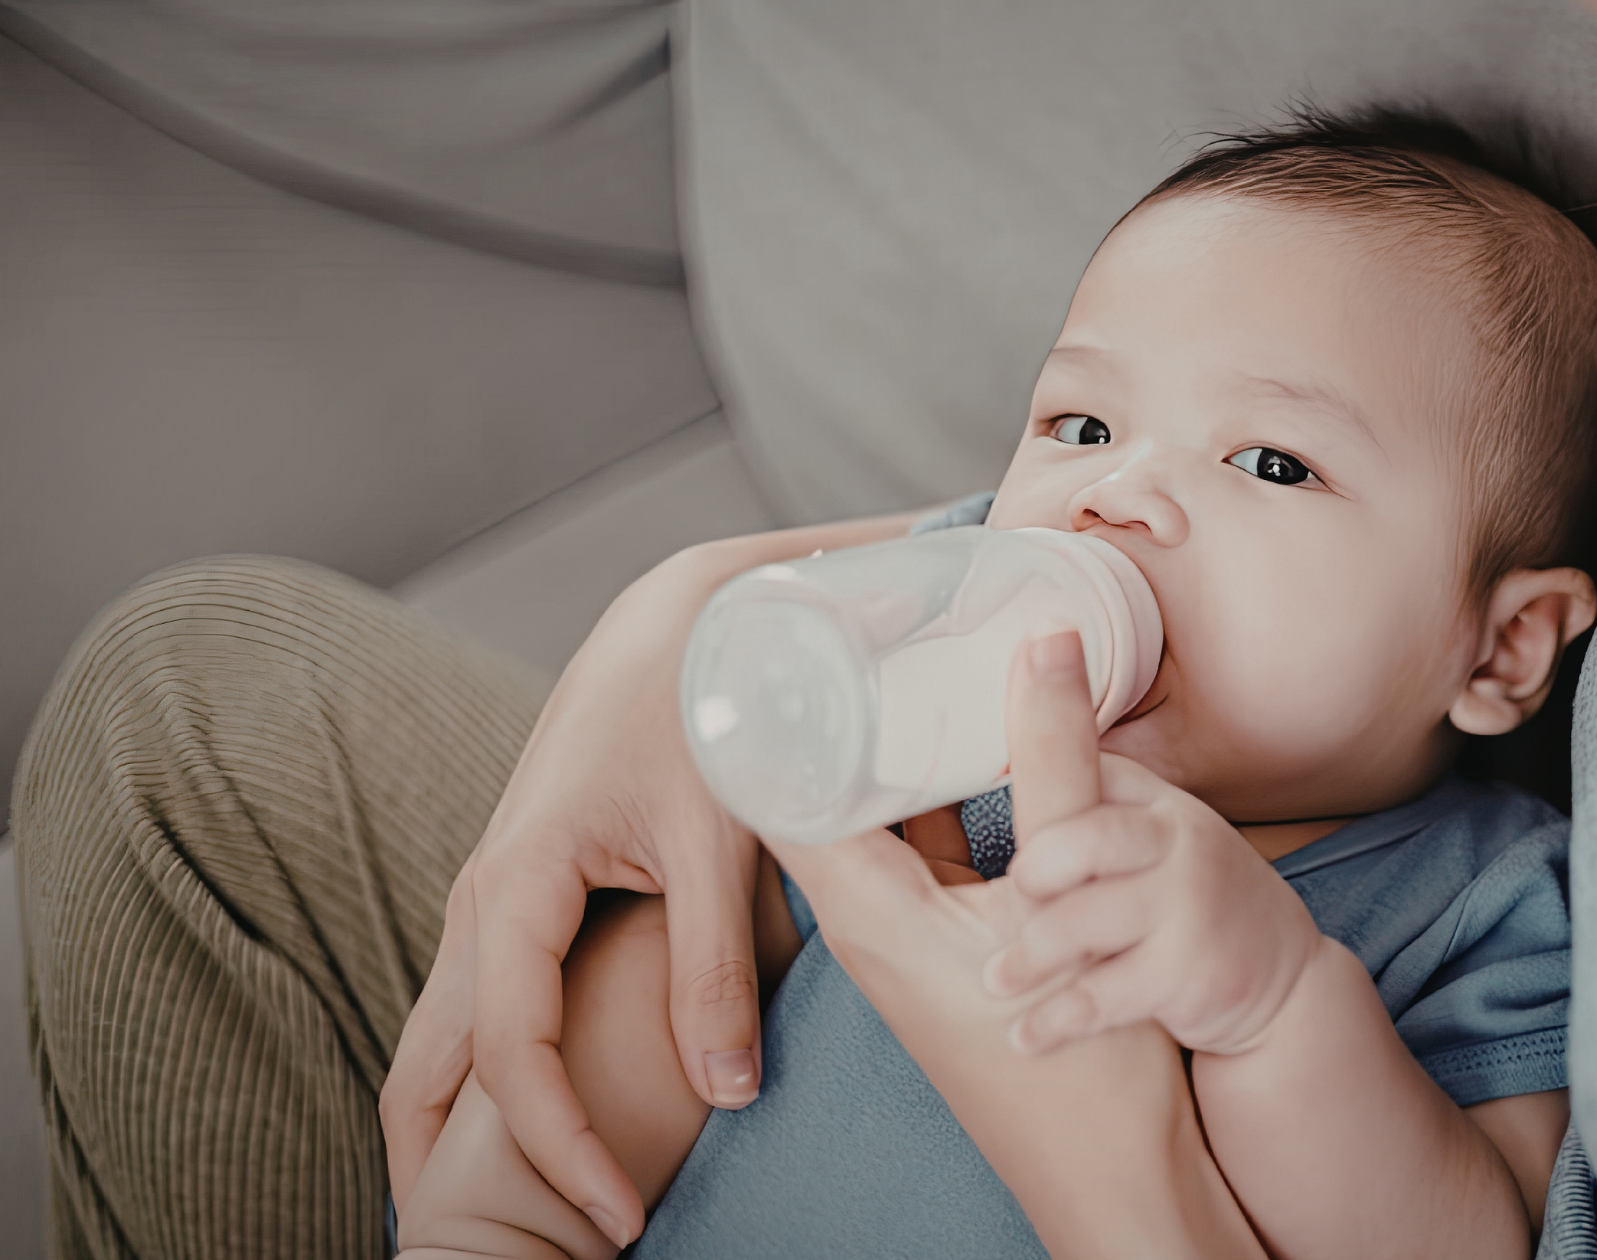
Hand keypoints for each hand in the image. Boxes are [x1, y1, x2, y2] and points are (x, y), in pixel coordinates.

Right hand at [381, 548, 774, 1247]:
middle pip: (425, 1068)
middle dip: (439, 1173)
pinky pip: (478, 1009)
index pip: (509, 1053)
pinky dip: (486, 1081)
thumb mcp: (719, 838)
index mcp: (518, 884)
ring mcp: (491, 901)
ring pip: (440, 1042)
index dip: (556, 1146)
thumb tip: (726, 1094)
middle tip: (496, 1258)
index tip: (614, 1216)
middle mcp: (482, 902)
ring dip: (457, 1132)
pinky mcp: (519, 898)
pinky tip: (524, 1127)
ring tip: (498, 1221)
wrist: (675, 622)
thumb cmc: (700, 709)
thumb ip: (717, 965)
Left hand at [765, 630, 1264, 1259]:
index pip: (781, 780)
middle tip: (863, 609)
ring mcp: (898, 946)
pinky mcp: (939, 954)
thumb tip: (1043, 642)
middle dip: (841, 702)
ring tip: (909, 652)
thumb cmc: (1087, 1069)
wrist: (1117, 1178)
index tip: (802, 616)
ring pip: (873, 817)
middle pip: (822, 788)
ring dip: (890, 743)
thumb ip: (1053, 765)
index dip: (787, 694)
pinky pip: (915, 848)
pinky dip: (930, 791)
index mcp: (868, 912)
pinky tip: (965, 742)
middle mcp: (865, 928)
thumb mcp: (1067, 892)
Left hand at [980, 643, 1324, 1058]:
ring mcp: (1184, 911)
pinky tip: (1025, 1037)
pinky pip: (1103, 998)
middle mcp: (1175, 844)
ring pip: (1083, 921)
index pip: (1085, 758)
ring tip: (997, 978)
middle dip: (1037, 862)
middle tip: (1009, 888)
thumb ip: (1082, 787)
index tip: (1013, 683)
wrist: (1281, 981)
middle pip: (1087, 833)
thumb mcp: (1150, 830)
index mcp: (1152, 804)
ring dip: (1031, 954)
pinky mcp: (1187, 977)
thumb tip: (1000, 717)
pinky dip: (1058, 1021)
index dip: (1042, 732)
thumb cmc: (1188, 898)